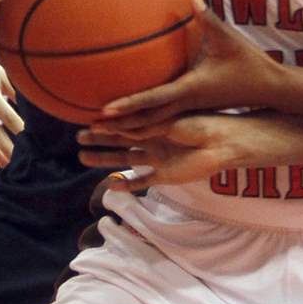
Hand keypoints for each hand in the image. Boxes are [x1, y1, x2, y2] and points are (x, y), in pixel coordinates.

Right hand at [77, 113, 245, 189]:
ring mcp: (158, 158)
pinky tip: (111, 185)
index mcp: (156, 121)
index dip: (107, 122)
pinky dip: (128, 184)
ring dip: (105, 159)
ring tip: (82, 157)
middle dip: (100, 138)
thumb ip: (144, 125)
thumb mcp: (169, 120)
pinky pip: (142, 180)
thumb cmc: (202, 122)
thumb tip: (116, 123)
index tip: (88, 118)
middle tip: (78, 137)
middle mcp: (154, 139)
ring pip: (125, 159)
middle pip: (120, 140)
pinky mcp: (165, 175)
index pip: (126, 121)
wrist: (224, 143)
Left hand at [89, 0, 285, 132]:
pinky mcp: (194, 108)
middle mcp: (187, 103)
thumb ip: (209, 18)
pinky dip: (146, 120)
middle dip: (121, 123)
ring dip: (131, 125)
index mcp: (190, 88)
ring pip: (155, 122)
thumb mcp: (229, 39)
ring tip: (104, 126)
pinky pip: (165, 118)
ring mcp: (190, 109)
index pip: (154, 98)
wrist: (270, 90)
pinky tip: (133, 116)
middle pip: (147, 119)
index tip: (106, 108)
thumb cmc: (250, 63)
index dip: (129, 103)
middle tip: (91, 125)